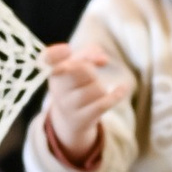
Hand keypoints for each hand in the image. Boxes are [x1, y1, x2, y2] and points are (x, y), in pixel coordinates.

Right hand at [39, 37, 133, 169]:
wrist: (68, 121)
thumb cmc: (74, 87)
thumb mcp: (74, 69)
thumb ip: (87, 54)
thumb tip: (103, 58)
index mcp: (53, 73)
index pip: (48, 59)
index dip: (56, 53)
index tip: (67, 49)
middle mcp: (57, 91)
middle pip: (80, 69)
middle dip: (91, 68)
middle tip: (90, 72)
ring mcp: (69, 107)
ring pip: (96, 88)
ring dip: (100, 87)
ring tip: (93, 92)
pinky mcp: (83, 119)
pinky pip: (104, 102)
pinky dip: (117, 94)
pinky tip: (123, 88)